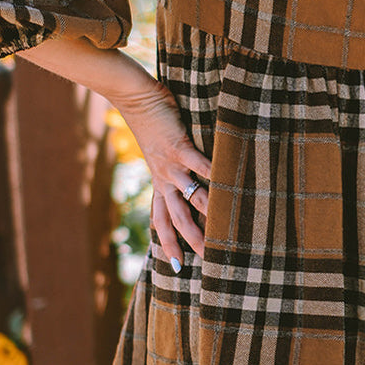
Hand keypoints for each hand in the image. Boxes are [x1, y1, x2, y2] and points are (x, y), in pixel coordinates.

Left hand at [116, 78, 210, 265]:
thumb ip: (174, 162)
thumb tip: (190, 168)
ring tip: (222, 230)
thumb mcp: (159, 149)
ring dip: (205, 215)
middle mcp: (163, 178)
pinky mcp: (179, 146)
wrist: (135, 97)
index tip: (177, 266)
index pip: (161, 220)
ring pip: (189, 197)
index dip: (167, 243)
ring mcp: (171, 164)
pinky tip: (228, 185)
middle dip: (190, 240)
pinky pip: (198, 165)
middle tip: (206, 259)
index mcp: (159, 182)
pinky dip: (213, 175)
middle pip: (176, 218)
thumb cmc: (151, 119)